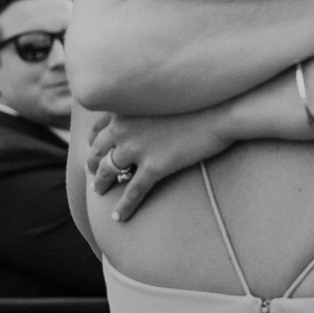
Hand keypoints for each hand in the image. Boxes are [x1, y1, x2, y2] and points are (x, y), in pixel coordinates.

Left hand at [88, 109, 233, 221]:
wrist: (221, 111)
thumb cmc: (200, 100)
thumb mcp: (164, 95)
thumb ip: (148, 103)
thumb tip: (146, 114)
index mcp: (126, 107)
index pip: (99, 127)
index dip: (94, 141)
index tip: (94, 148)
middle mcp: (125, 127)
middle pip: (98, 151)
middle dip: (92, 163)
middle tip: (92, 172)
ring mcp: (138, 148)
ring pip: (108, 171)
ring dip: (101, 184)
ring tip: (99, 191)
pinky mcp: (154, 167)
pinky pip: (133, 191)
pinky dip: (124, 206)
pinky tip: (119, 217)